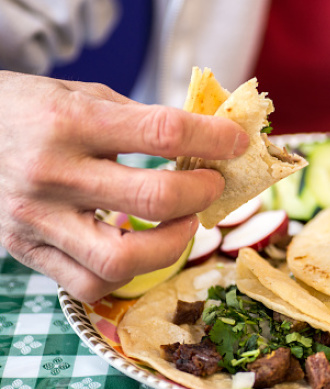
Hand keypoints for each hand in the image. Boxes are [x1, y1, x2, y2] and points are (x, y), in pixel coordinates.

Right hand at [0, 71, 248, 301]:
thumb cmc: (32, 111)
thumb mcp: (84, 96)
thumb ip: (143, 120)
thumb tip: (209, 143)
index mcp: (70, 121)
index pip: (162, 132)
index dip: (212, 139)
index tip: (235, 144)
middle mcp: (52, 172)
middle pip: (153, 199)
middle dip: (200, 195)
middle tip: (211, 187)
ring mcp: (36, 219)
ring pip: (123, 259)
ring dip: (172, 246)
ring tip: (182, 225)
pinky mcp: (27, 251)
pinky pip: (90, 284)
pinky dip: (128, 272)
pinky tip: (137, 248)